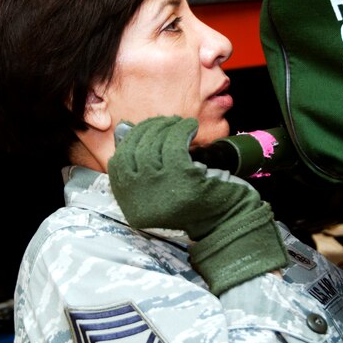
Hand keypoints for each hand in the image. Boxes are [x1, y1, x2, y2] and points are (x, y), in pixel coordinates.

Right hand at [108, 116, 288, 293]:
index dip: (131, 140)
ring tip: (179, 124)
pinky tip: (190, 127)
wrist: (225, 220)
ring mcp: (158, 187)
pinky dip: (182, 130)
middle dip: (150, 129)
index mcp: (129, 204)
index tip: (147, 129)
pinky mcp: (181, 177)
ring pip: (155, 143)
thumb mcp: (160, 185)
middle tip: (166, 122)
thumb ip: (139, 161)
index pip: (118, 162)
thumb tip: (123, 127)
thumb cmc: (192, 201)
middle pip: (135, 149)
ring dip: (168, 127)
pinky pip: (175, 143)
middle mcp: (138, 198)